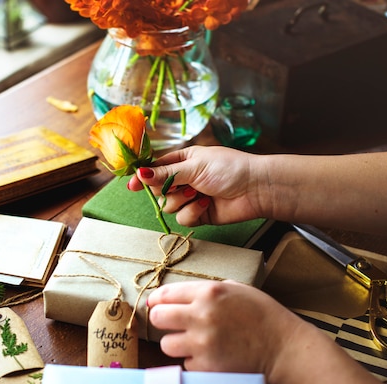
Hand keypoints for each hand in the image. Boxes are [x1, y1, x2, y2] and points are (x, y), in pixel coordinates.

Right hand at [128, 146, 263, 225]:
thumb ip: (165, 174)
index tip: (131, 186)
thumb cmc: (228, 169)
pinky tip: (207, 204)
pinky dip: (193, 212)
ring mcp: (190, 197)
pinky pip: (182, 218)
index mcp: (182, 161)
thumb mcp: (194, 166)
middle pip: (157, 191)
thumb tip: (139, 174)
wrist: (255, 189)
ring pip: (168, 207)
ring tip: (199, 194)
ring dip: (182, 201)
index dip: (143, 177)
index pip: (154, 169)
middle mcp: (184, 179)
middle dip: (167, 191)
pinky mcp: (198, 214)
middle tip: (183, 186)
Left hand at [147, 280, 303, 378]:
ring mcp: (203, 343)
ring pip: (166, 344)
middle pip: (157, 318)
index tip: (155, 304)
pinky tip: (210, 355)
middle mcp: (201, 316)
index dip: (156, 300)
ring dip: (176, 343)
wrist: (283, 346)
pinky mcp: (207, 366)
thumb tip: (176, 295)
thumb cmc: (262, 314)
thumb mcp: (235, 288)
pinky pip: (186, 363)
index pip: (164, 294)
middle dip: (161, 320)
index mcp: (208, 292)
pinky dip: (194, 361)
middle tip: (170, 323)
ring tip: (192, 342)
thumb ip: (204, 290)